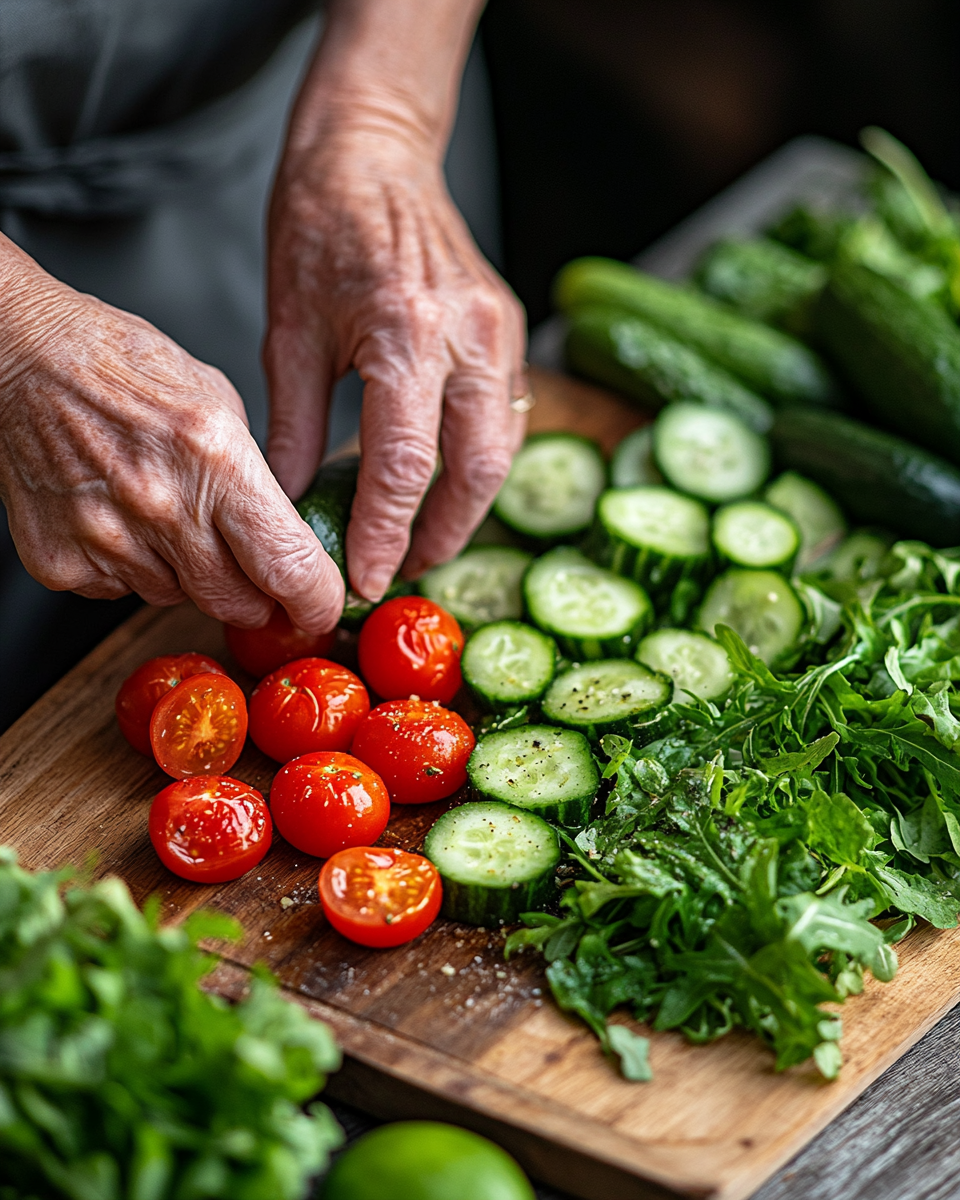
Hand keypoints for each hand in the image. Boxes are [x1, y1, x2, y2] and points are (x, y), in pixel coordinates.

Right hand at [0, 239, 343, 631]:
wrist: (24, 357)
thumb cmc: (123, 368)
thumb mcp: (220, 406)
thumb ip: (256, 479)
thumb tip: (284, 537)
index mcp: (216, 460)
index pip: (288, 566)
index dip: (316, 600)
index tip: (321, 607)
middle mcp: (163, 507)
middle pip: (237, 602)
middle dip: (254, 594)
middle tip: (244, 563)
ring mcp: (107, 539)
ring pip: (179, 599)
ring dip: (187, 574)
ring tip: (163, 513)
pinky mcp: (62, 562)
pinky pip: (122, 593)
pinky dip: (131, 568)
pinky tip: (120, 517)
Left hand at [265, 126, 527, 600]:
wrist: (375, 151)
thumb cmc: (320, 225)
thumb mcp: (288, 330)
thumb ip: (296, 427)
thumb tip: (291, 505)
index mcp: (406, 333)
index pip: (405, 467)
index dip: (387, 535)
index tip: (367, 581)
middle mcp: (469, 336)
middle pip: (476, 472)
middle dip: (441, 536)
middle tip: (400, 571)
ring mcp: (500, 331)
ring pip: (502, 451)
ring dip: (467, 507)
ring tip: (420, 539)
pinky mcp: (510, 329)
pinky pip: (508, 417)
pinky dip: (479, 463)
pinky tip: (444, 484)